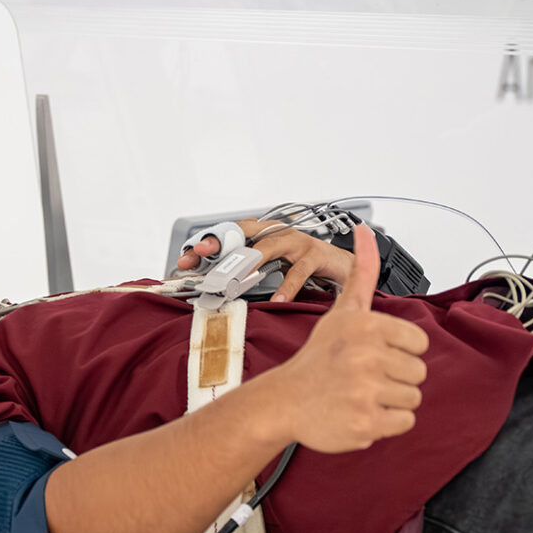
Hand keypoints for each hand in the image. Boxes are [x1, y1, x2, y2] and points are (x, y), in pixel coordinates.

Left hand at [176, 219, 359, 302]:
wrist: (346, 266)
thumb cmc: (306, 267)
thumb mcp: (272, 268)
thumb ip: (248, 274)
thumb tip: (215, 289)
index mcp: (264, 234)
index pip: (230, 234)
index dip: (207, 244)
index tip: (186, 259)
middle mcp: (278, 233)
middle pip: (244, 234)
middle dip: (219, 245)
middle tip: (200, 255)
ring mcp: (297, 242)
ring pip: (268, 247)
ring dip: (248, 261)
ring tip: (232, 276)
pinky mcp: (316, 255)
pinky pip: (298, 272)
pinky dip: (286, 287)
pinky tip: (277, 299)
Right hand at [264, 226, 427, 453]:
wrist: (285, 401)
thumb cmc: (319, 357)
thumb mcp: (341, 311)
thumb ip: (362, 272)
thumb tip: (366, 232)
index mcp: (366, 326)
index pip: (419, 343)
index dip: (399, 350)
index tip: (372, 353)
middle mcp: (365, 357)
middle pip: (418, 372)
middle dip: (395, 378)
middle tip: (363, 377)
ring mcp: (364, 392)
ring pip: (413, 399)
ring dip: (390, 400)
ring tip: (360, 394)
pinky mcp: (365, 423)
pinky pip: (404, 422)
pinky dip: (386, 422)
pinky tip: (360, 412)